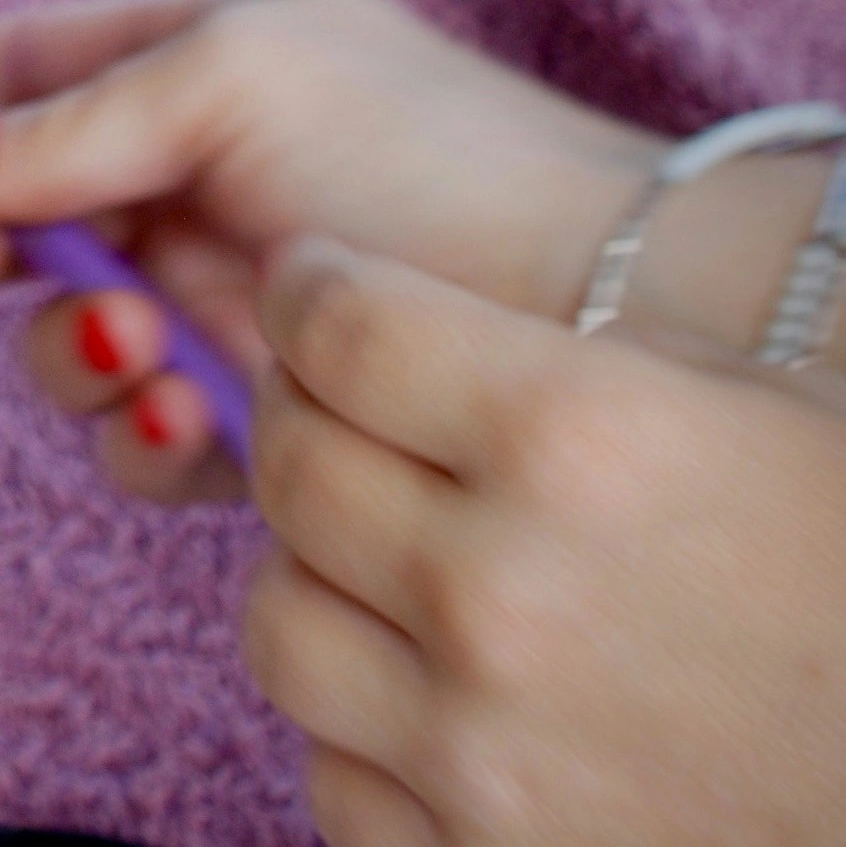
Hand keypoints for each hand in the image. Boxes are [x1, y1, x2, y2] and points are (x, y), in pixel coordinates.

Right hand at [0, 0, 656, 498]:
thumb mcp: (235, 82)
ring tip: (130, 351)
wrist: (605, 308)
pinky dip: (138, 429)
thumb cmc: (431, 156)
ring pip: (58, 340)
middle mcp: (190, 180)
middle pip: (7, 220)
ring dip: (65, 349)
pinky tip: (186, 413)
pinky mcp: (252, 416)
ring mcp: (217, 301)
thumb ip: (65, 119)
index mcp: (187, 61)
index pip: (10, 72)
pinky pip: (136, 433)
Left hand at [243, 236, 845, 846]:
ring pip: (281, 616)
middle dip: (307, 415)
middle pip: (293, 462)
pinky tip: (448, 697)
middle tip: (351, 412)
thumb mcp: (780, 412)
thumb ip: (584, 362)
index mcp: (583, 439)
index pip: (340, 324)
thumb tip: (415, 319)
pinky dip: (368, 729)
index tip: (318, 288)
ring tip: (394, 560)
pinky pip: (335, 773)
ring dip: (322, 573)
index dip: (313, 289)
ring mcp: (484, 747)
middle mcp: (504, 591)